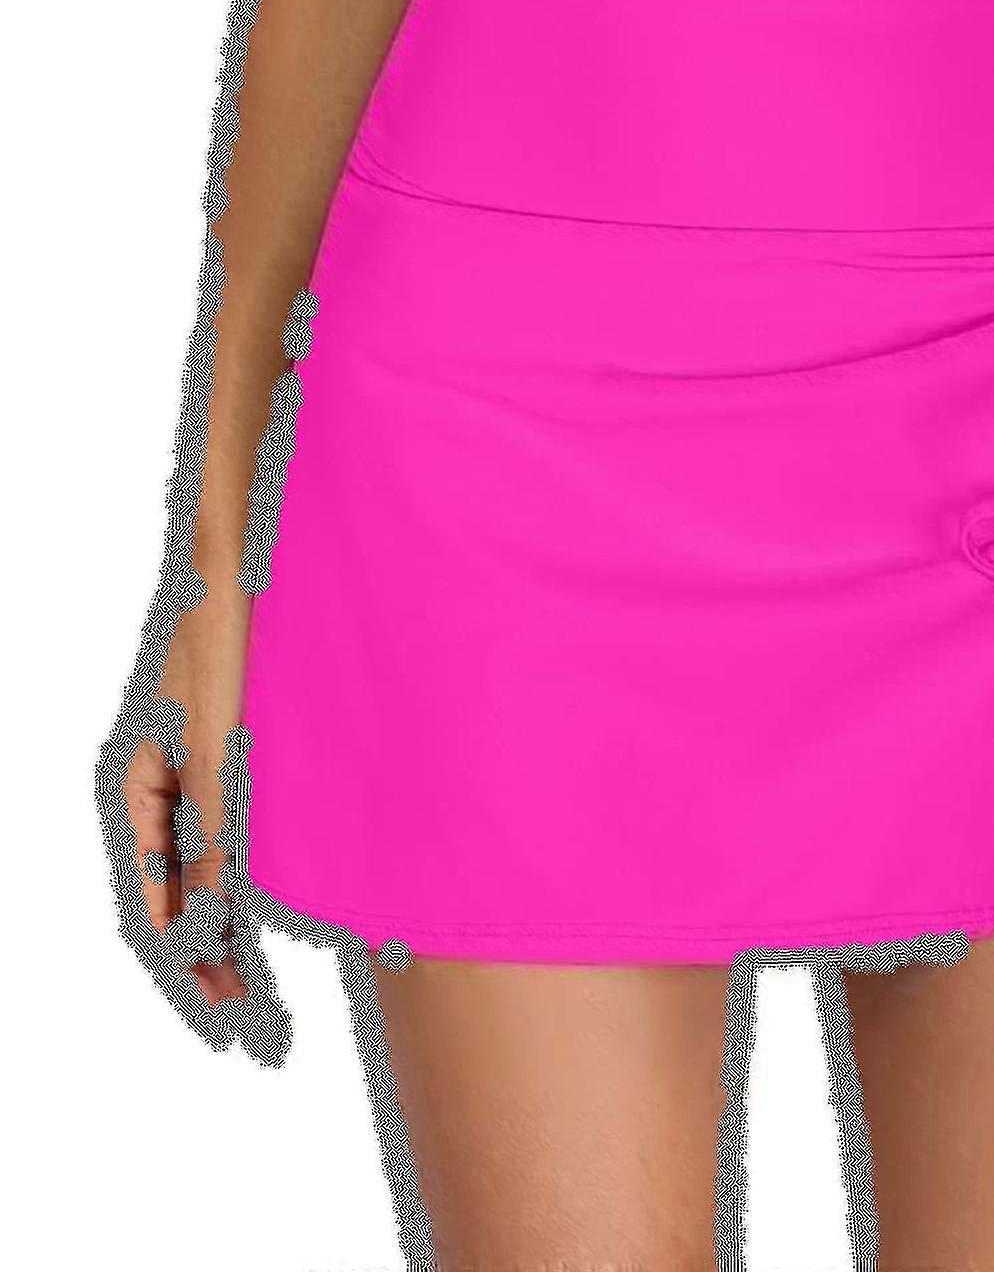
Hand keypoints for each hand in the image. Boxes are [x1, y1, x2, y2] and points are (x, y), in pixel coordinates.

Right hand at [120, 589, 252, 1006]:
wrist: (238, 574)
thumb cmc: (219, 648)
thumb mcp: (216, 748)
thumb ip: (216, 830)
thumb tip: (216, 921)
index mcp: (132, 791)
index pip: (152, 901)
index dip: (185, 959)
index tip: (222, 1008)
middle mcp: (150, 791)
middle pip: (172, 894)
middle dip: (204, 955)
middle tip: (245, 1019)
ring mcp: (182, 776)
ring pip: (200, 870)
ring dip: (224, 924)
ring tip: (255, 983)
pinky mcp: (219, 758)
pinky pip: (223, 835)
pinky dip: (240, 878)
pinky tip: (261, 908)